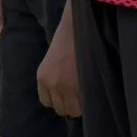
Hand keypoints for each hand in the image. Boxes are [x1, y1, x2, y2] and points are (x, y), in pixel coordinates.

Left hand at [37, 0, 81, 117]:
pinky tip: (93, 93)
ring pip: (73, 111)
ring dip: (80, 106)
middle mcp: (52, 85)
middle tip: (80, 96)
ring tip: (87, 95)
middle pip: (60, 109)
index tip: (67, 96)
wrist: (79, 25)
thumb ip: (55, 76)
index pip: (47, 102)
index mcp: (42, 77)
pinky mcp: (83, 86)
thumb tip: (64, 93)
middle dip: (70, 104)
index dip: (58, 99)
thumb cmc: (68, 38)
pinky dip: (90, 103)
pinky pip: (85, 106)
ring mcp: (68, 87)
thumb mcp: (53, 59)